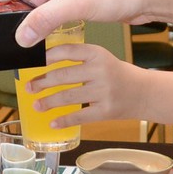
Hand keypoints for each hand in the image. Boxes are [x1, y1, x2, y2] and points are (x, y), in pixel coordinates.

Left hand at [22, 44, 147, 126]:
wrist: (144, 92)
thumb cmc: (116, 74)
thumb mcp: (100, 59)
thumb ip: (77, 60)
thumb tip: (43, 66)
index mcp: (97, 53)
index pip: (66, 51)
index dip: (46, 56)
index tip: (32, 62)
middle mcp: (100, 70)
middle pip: (63, 75)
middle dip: (42, 82)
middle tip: (28, 87)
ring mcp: (104, 91)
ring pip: (68, 96)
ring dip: (48, 102)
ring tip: (36, 105)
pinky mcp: (106, 110)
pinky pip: (80, 116)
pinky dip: (64, 120)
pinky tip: (52, 122)